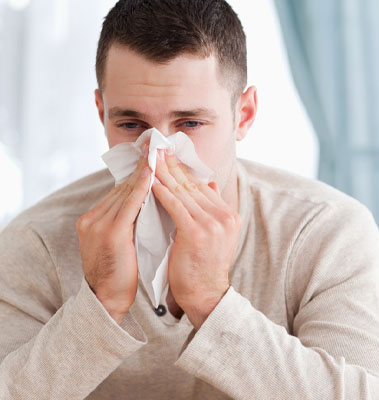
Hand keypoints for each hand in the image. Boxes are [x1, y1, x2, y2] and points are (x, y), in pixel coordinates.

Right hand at [76, 144, 150, 323]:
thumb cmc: (122, 274)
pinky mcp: (110, 232)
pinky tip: (153, 174)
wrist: (108, 300)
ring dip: (144, 171)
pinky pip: (129, 204)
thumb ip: (132, 222)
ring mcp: (98, 224)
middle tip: (157, 145)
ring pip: (126, 191)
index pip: (121, 191)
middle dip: (142, 166)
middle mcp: (93, 217)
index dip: (139, 173)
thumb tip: (153, 204)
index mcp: (96, 219)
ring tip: (158, 152)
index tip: (153, 156)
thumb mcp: (125, 242)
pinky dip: (142, 187)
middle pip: (123, 186)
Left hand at [151, 148, 241, 329]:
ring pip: (183, 192)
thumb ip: (213, 209)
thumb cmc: (204, 268)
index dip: (184, 170)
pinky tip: (149, 182)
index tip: (169, 156)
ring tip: (150, 160)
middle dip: (172, 166)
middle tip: (156, 149)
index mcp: (229, 215)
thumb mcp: (216, 236)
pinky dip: (161, 192)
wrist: (206, 296)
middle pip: (193, 185)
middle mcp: (224, 216)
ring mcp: (212, 224)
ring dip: (164, 174)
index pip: (203, 186)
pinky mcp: (196, 232)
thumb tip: (210, 183)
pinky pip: (175, 206)